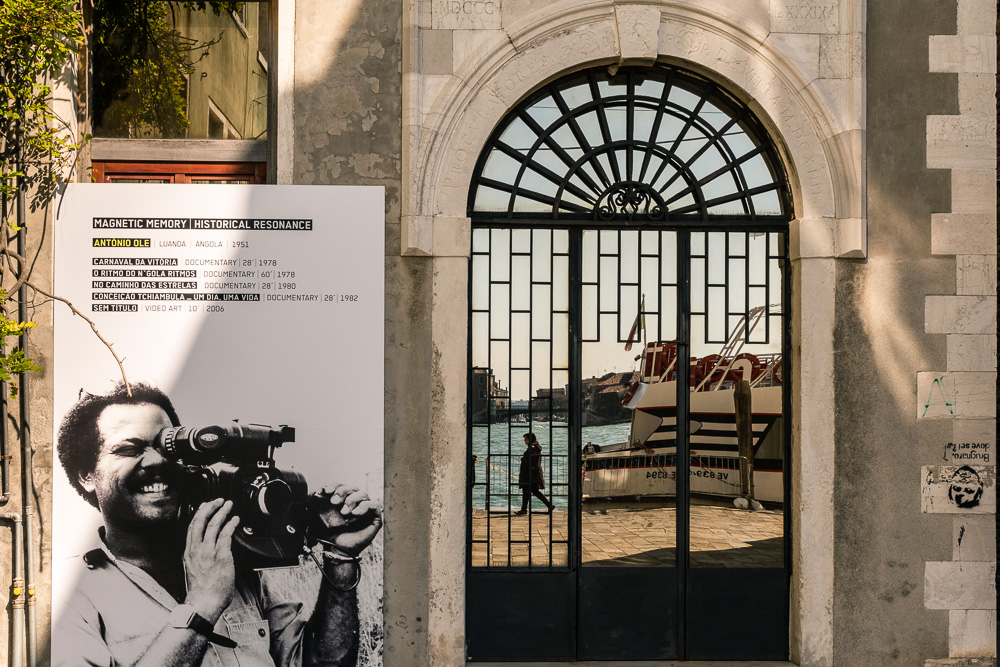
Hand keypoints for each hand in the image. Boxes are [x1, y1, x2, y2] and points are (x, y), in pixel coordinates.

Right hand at [182, 499, 239, 621]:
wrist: (203, 604)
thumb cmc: (201, 592)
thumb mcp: (193, 571)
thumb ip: (198, 559)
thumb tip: (206, 553)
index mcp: (188, 553)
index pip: (192, 528)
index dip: (198, 514)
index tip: (204, 506)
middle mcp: (196, 550)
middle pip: (200, 521)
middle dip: (210, 508)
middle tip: (218, 501)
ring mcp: (208, 552)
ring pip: (214, 525)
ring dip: (222, 512)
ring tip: (228, 505)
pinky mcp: (221, 556)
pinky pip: (226, 534)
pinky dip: (231, 524)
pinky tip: (235, 520)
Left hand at [310, 484, 382, 556]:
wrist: (337, 550)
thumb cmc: (331, 535)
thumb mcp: (320, 517)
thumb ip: (317, 504)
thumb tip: (315, 491)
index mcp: (344, 500)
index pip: (342, 486)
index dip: (334, 485)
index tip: (326, 491)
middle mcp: (356, 503)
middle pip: (353, 488)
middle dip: (342, 492)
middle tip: (334, 502)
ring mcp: (366, 510)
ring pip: (363, 494)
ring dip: (352, 500)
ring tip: (344, 512)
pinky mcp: (375, 518)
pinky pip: (374, 505)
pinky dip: (364, 506)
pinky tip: (355, 513)